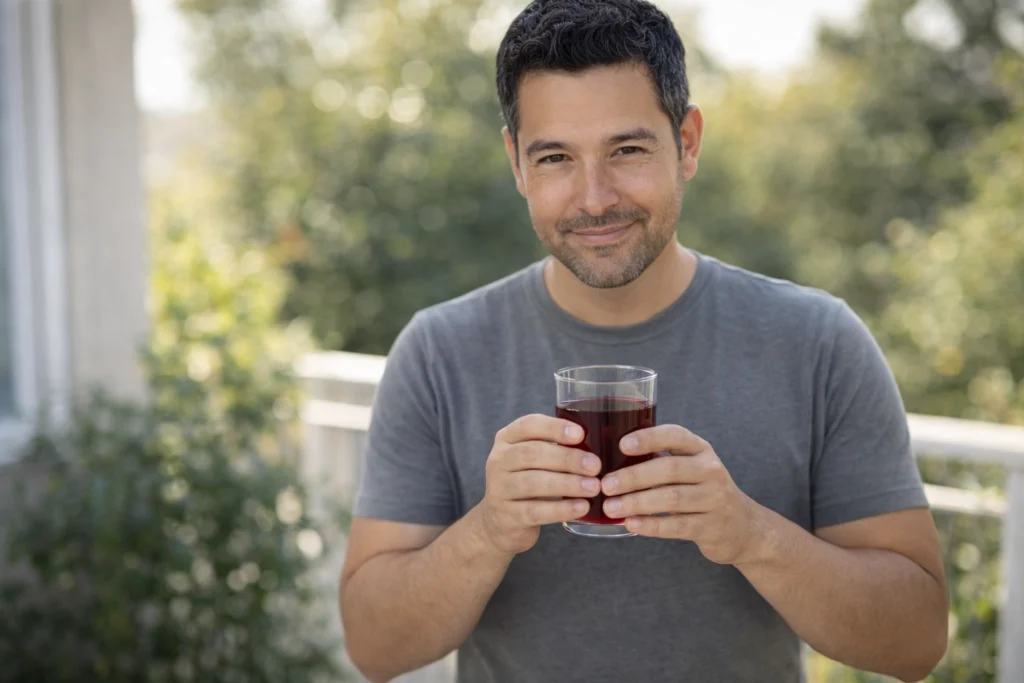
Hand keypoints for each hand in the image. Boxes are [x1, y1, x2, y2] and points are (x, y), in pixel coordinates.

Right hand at [476, 414, 602, 555]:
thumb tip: (599, 442)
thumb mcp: (535, 459)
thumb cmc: (529, 481)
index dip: (555, 428)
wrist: (501, 522)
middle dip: (567, 459)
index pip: (528, 425)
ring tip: (594, 487)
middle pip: (532, 454)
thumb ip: (557, 447)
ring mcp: (499, 489)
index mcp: (507, 438)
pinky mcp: (507, 516)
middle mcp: (498, 460)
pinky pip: (536, 511)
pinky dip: (561, 509)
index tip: (581, 435)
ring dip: (567, 483)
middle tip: (595, 466)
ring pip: (533, 482)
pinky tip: (582, 507)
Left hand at [600, 425, 765, 564]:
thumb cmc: (703, 492)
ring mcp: (715, 499)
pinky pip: (677, 525)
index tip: (622, 444)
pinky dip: (652, 525)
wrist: (744, 527)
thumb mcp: (691, 468)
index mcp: (701, 450)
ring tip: (611, 507)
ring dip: (637, 502)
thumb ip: (660, 460)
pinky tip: (632, 524)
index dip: (649, 437)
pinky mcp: (712, 527)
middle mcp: (711, 471)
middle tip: (606, 485)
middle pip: (670, 469)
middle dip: (634, 476)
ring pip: (672, 498)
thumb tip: (611, 458)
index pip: (676, 436)